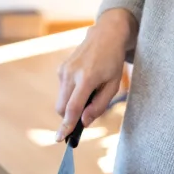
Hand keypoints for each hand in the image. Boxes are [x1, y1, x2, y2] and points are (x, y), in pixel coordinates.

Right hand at [56, 9, 136, 140]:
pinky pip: (62, 90)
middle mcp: (71, 73)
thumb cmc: (112, 61)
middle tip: (84, 116)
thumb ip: (99, 105)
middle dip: (69, 117)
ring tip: (90, 92)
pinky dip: (70, 94)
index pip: (72, 108)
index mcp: (87, 78)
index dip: (67, 126)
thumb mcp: (113, 84)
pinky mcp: (61, 68)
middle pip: (62, 107)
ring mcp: (64, 70)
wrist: (105, 35)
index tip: (60, 138)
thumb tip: (84, 122)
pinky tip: (84, 83)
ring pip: (61, 100)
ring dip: (71, 105)